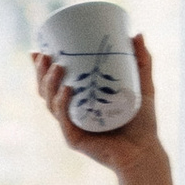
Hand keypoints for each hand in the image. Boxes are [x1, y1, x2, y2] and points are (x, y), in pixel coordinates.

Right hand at [33, 31, 160, 167]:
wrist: (146, 151)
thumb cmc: (143, 122)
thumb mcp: (143, 85)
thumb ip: (142, 62)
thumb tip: (138, 33)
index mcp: (79, 101)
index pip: (53, 83)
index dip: (41, 68)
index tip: (39, 49)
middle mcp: (71, 113)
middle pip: (46, 91)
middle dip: (40, 72)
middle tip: (46, 55)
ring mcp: (71, 126)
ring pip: (50, 103)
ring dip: (50, 83)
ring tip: (58, 67)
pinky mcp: (75, 139)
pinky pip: (64, 120)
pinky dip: (62, 104)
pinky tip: (66, 90)